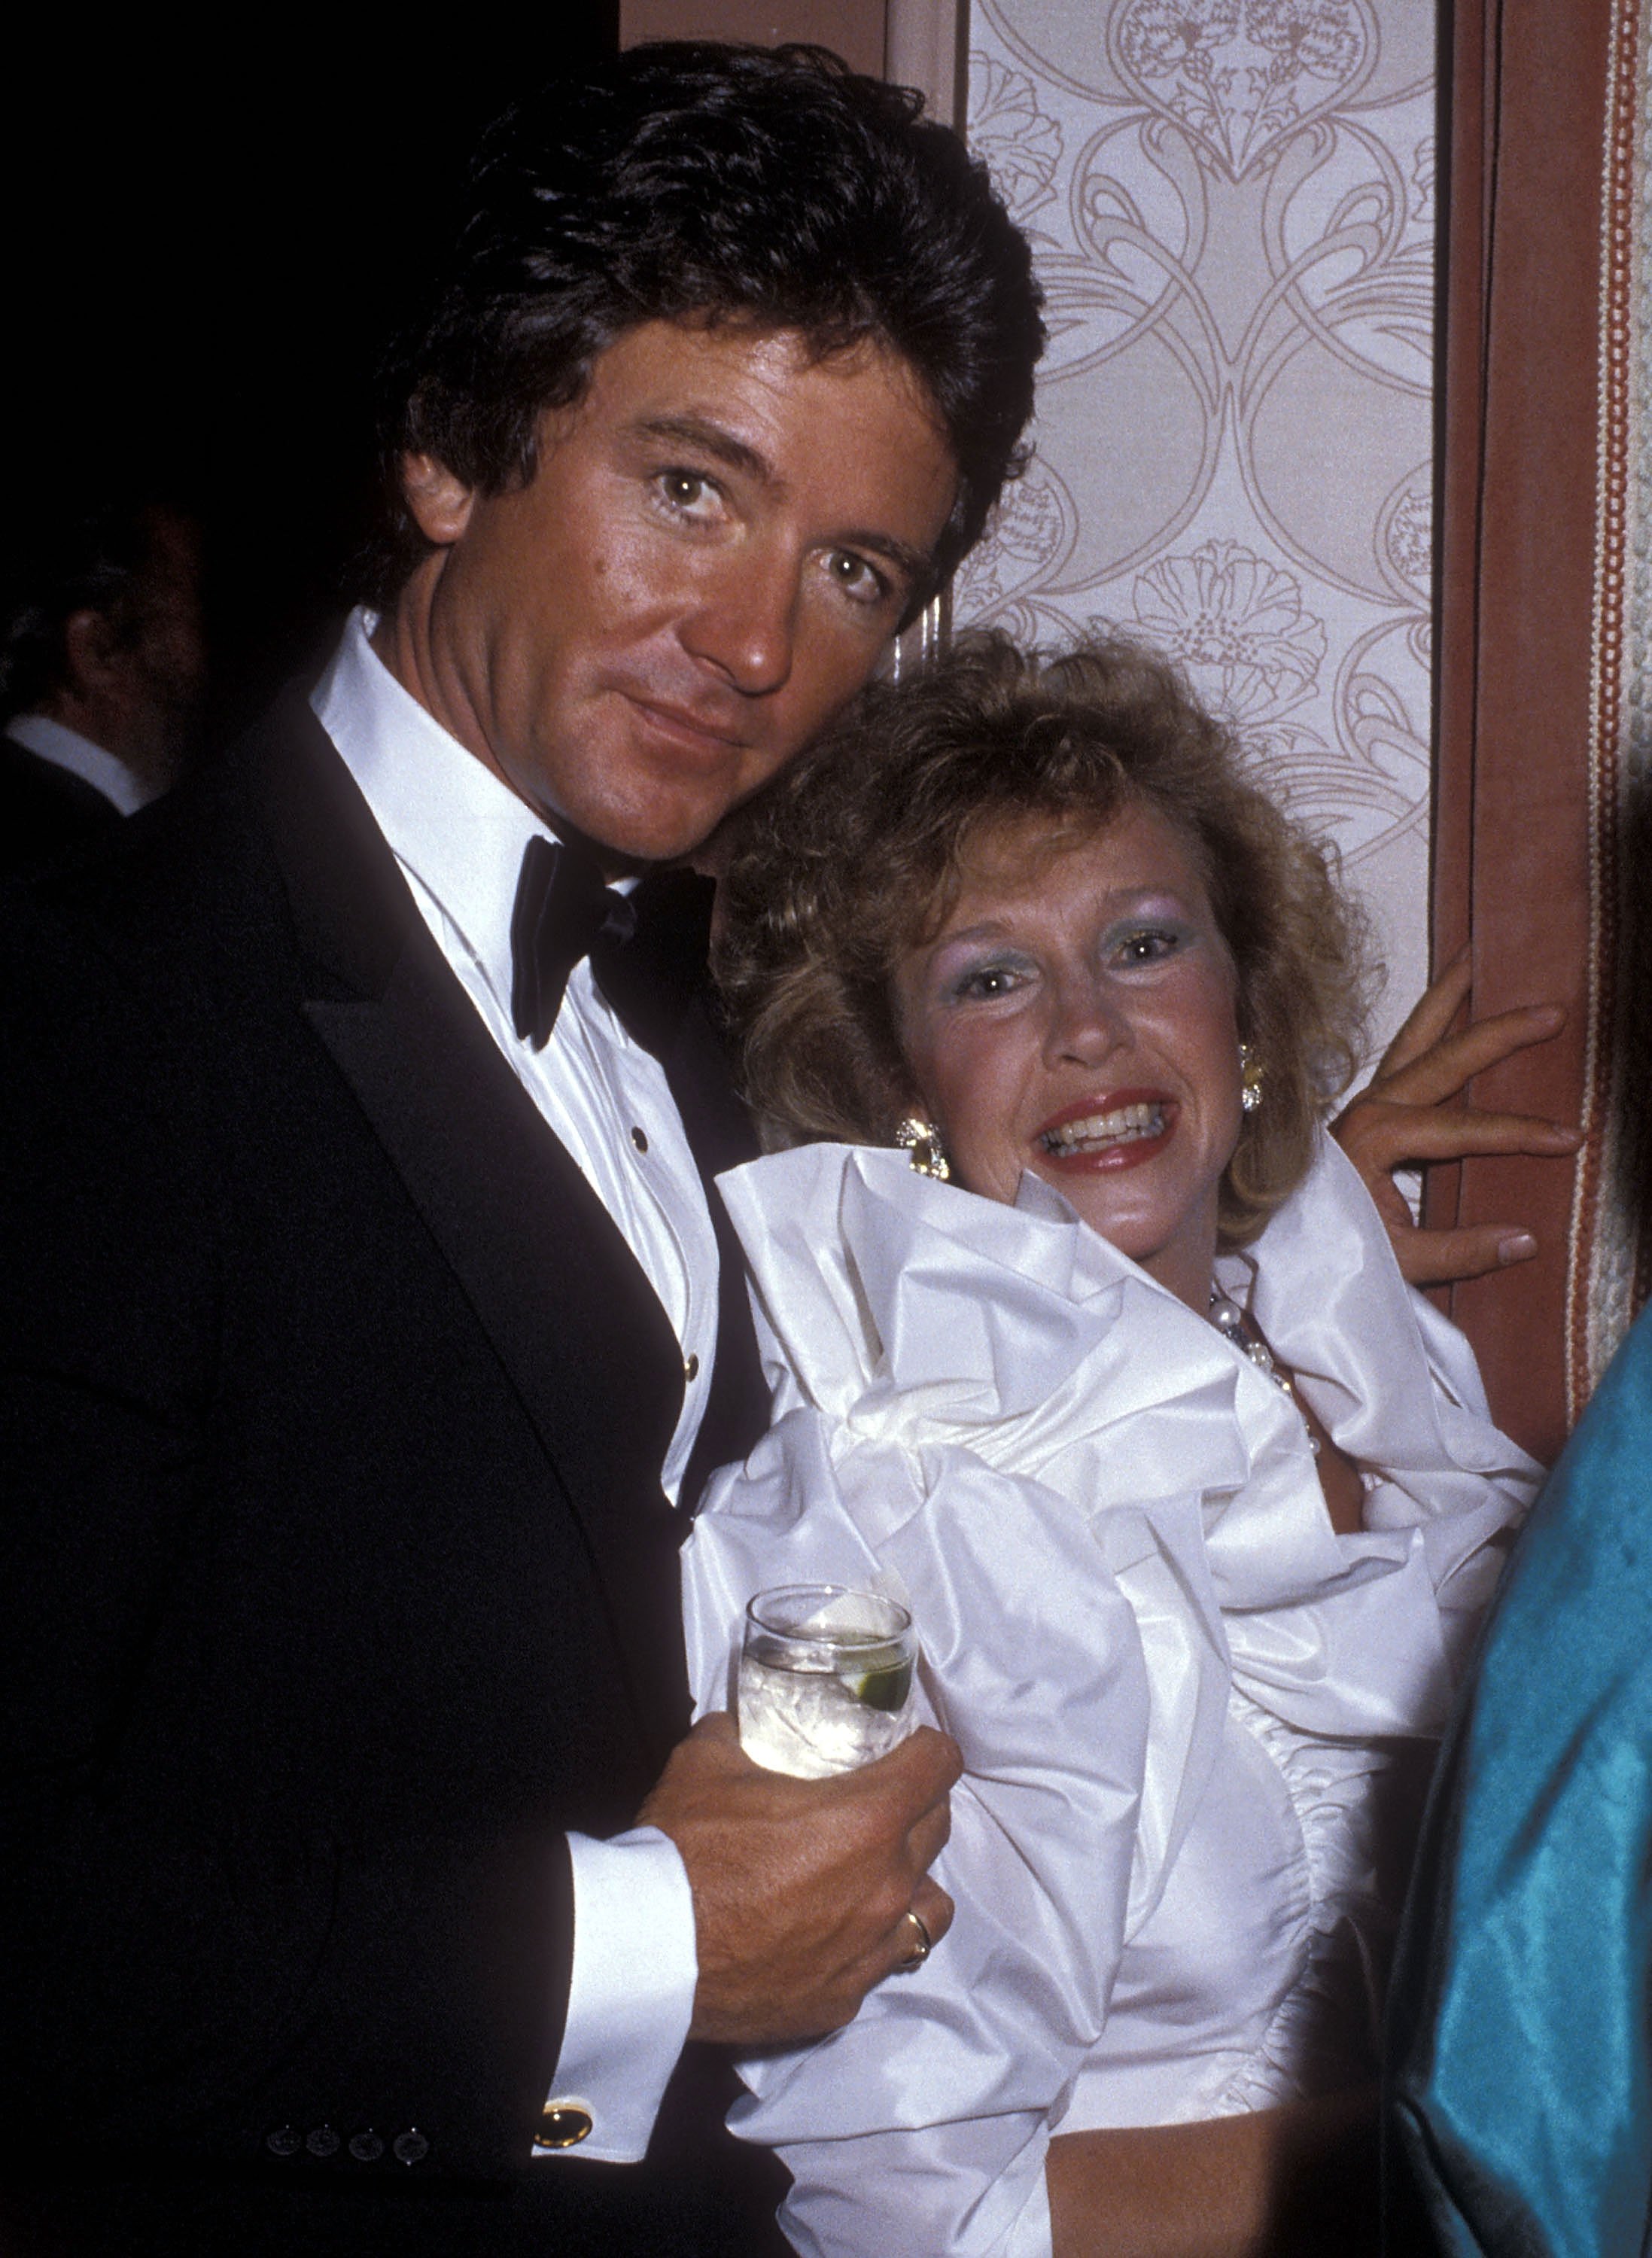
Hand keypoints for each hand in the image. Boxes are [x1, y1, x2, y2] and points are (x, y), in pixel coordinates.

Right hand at [638, 1711, 959, 2047]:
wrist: (652, 1951)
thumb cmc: (686, 1848)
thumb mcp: (706, 1760)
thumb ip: (738, 1733)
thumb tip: (742, 1726)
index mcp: (869, 1817)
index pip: (941, 1764)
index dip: (928, 1748)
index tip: (908, 1748)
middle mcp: (887, 1884)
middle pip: (938, 1829)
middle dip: (916, 1806)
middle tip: (877, 1801)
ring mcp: (871, 1948)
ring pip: (929, 1905)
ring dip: (910, 1881)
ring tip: (871, 1875)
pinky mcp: (843, 1998)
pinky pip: (880, 1961)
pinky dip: (867, 1941)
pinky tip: (830, 1933)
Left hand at [1331, 950, 1580, 1286]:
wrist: (1272, 1242)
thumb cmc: (1330, 1247)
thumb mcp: (1396, 1259)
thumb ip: (1460, 1251)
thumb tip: (1527, 1240)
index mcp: (1377, 1138)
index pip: (1463, 1129)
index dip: (1520, 1133)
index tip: (1571, 1138)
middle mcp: (1371, 1107)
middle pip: (1446, 1058)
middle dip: (1500, 1033)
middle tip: (1552, 1010)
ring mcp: (1366, 1100)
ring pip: (1416, 1035)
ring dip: (1450, 996)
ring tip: (1479, 956)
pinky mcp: (1366, 1105)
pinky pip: (1405, 1050)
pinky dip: (1431, 1020)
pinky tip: (1454, 1003)